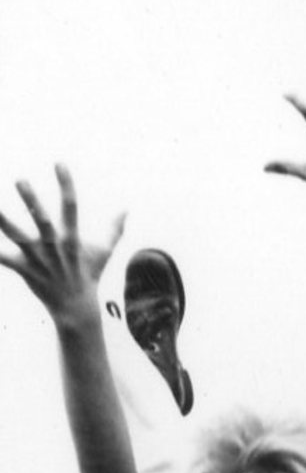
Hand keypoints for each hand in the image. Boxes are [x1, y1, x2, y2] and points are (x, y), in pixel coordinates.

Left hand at [0, 166, 123, 328]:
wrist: (76, 310)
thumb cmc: (88, 276)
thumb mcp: (103, 253)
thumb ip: (114, 230)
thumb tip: (126, 210)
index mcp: (71, 239)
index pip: (70, 207)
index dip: (66, 185)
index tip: (59, 163)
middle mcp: (55, 247)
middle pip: (42, 221)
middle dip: (32, 202)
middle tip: (19, 180)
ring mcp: (39, 259)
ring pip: (19, 237)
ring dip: (4, 222)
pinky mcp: (27, 271)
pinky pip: (6, 260)